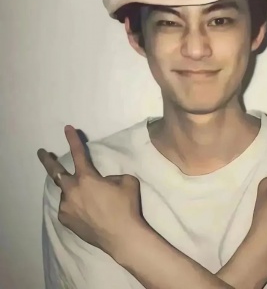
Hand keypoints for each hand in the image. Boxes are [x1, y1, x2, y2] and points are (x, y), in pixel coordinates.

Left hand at [37, 125, 144, 255]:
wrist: (122, 236)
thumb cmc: (126, 206)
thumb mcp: (126, 181)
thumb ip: (111, 177)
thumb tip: (103, 182)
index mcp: (87, 178)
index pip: (79, 153)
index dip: (73, 139)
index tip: (67, 128)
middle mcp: (72, 191)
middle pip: (56, 172)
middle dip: (48, 160)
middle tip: (42, 152)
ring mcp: (67, 207)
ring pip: (67, 193)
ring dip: (74, 190)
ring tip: (88, 198)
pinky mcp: (66, 221)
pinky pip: (68, 207)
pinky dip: (75, 204)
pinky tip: (86, 210)